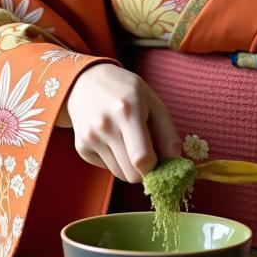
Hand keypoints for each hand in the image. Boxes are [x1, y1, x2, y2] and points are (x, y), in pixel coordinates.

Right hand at [58, 62, 181, 182]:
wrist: (86, 81)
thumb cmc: (125, 91)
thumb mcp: (153, 102)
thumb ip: (168, 133)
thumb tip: (176, 161)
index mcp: (128, 112)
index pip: (142, 159)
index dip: (155, 167)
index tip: (160, 160)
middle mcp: (106, 126)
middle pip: (131, 174)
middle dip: (144, 169)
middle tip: (146, 152)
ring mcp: (90, 137)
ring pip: (119, 174)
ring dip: (129, 166)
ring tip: (128, 142)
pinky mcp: (81, 147)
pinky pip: (106, 168)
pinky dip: (114, 160)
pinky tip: (112, 140)